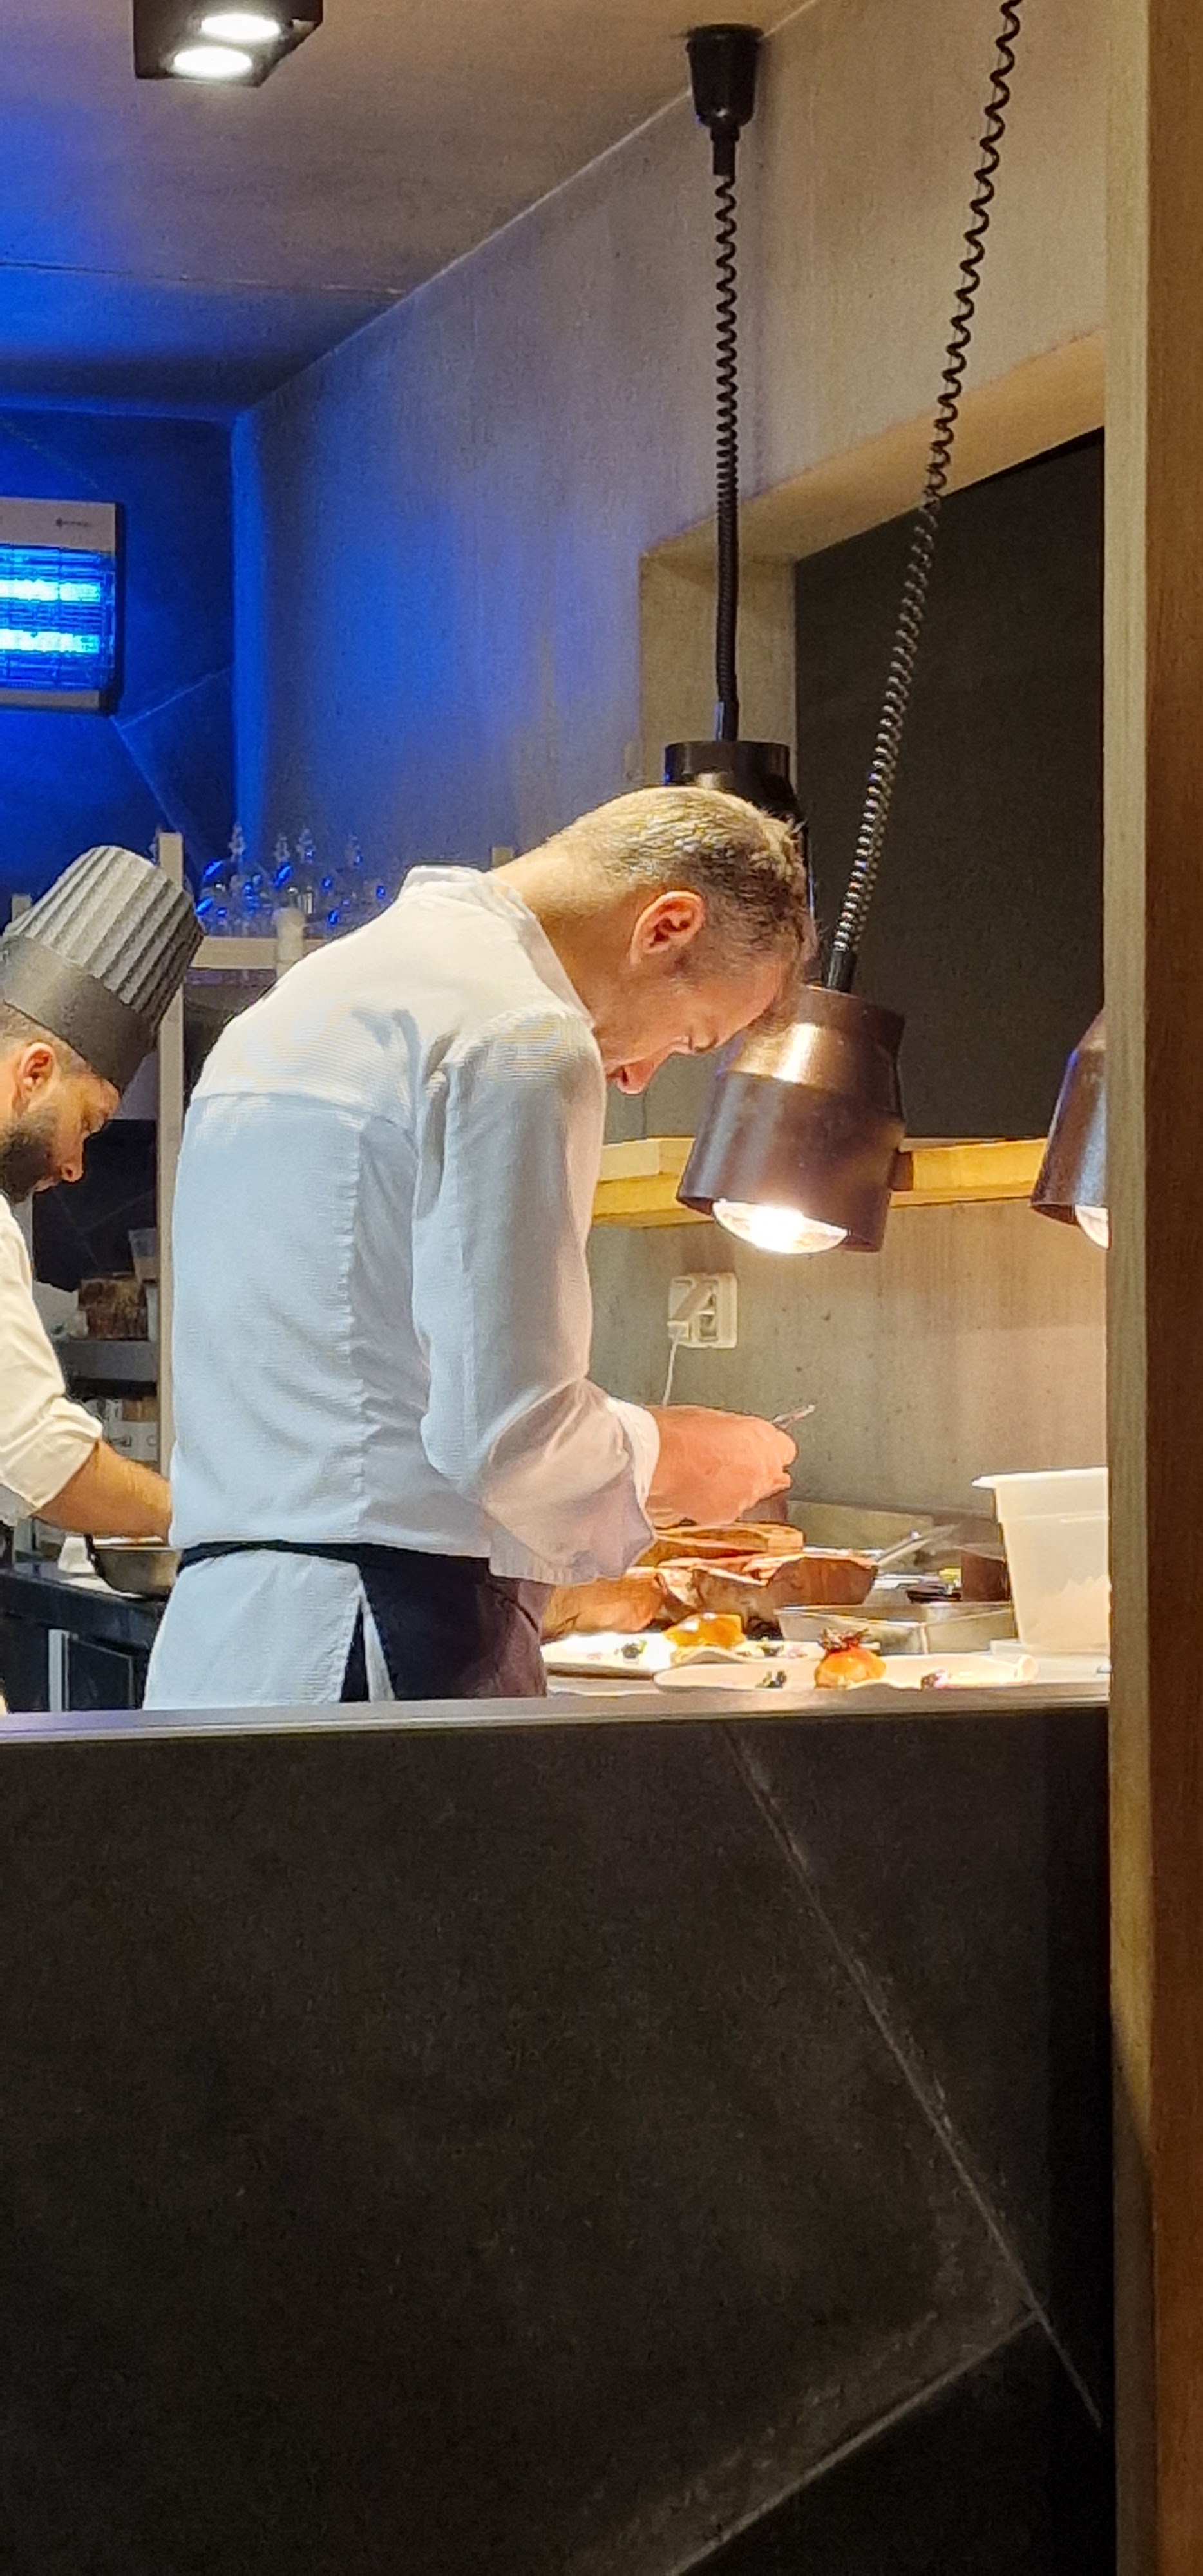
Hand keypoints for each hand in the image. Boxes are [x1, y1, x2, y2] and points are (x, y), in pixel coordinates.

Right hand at [645, 1407, 795, 1527]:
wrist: (655, 1459)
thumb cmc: (677, 1432)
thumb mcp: (715, 1419)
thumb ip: (739, 1435)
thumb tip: (739, 1441)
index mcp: (764, 1440)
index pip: (784, 1450)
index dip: (766, 1451)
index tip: (754, 1451)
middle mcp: (762, 1471)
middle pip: (769, 1476)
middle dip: (751, 1473)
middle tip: (723, 1465)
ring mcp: (746, 1497)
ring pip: (749, 1496)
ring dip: (733, 1490)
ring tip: (703, 1478)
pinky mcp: (727, 1516)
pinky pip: (727, 1511)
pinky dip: (714, 1505)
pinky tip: (694, 1492)